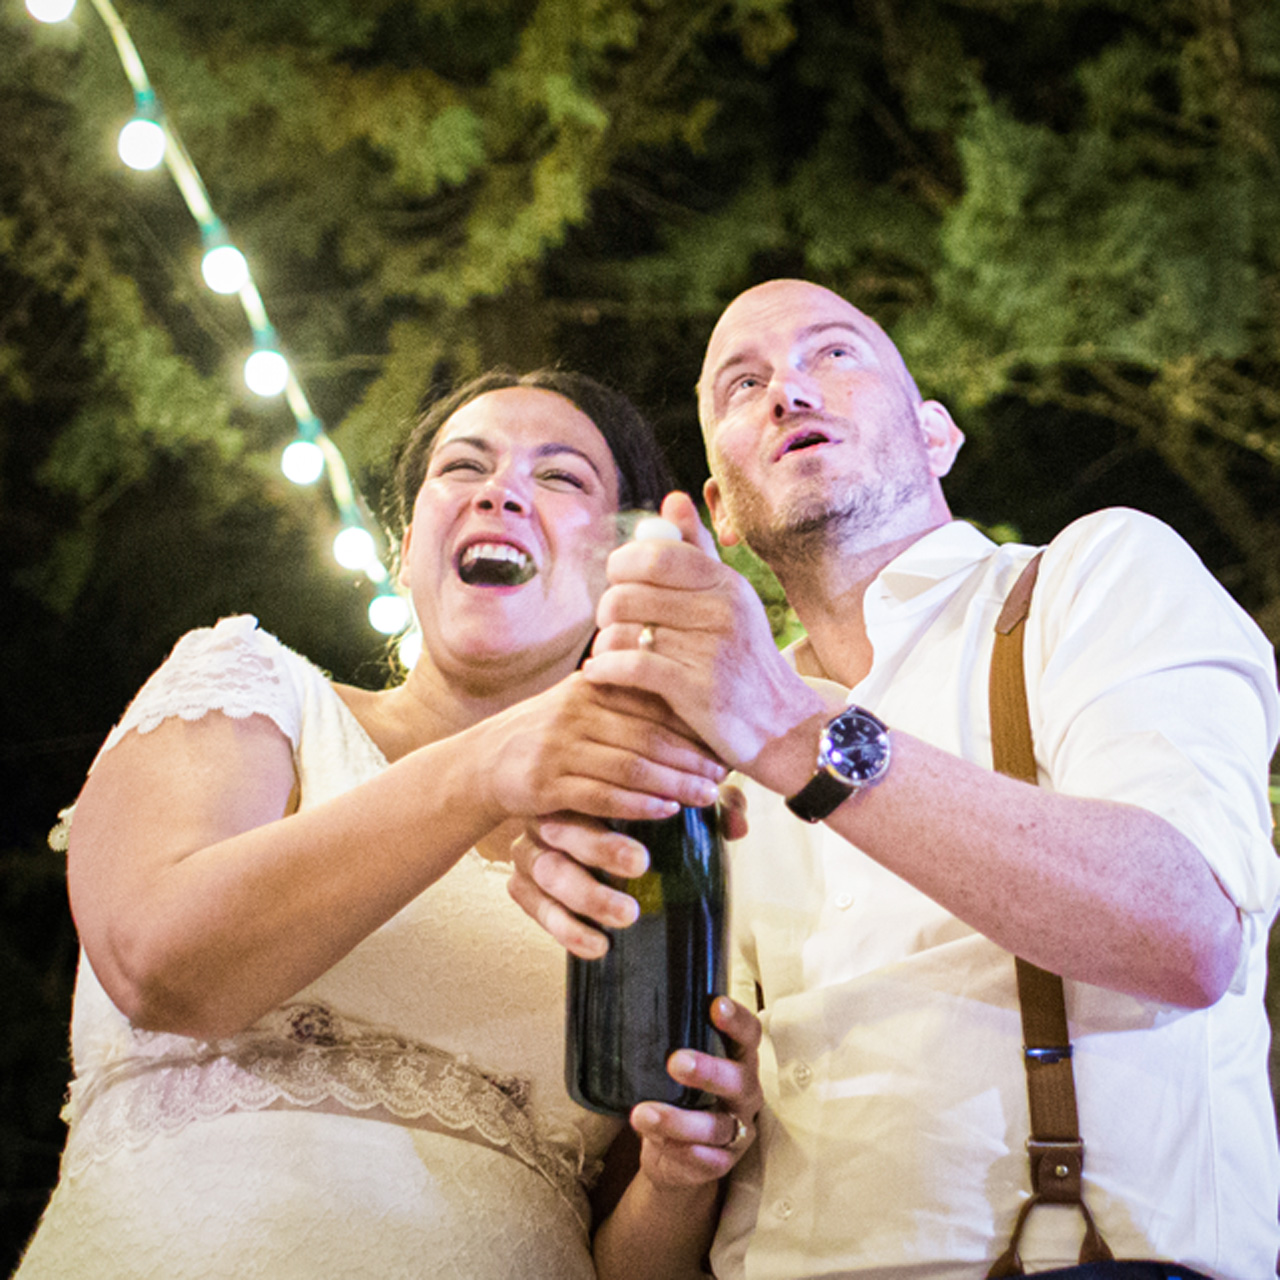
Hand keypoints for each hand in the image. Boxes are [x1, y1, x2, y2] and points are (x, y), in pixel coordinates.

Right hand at [475, 671, 725, 827]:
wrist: (484, 760)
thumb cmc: (550, 734)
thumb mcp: (582, 704)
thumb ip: (626, 702)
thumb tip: (689, 700)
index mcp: (593, 686)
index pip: (653, 701)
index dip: (693, 723)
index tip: (725, 742)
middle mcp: (576, 711)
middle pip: (648, 735)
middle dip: (691, 758)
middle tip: (723, 775)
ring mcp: (558, 746)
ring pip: (629, 766)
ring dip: (673, 784)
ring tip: (706, 797)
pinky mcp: (544, 783)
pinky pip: (600, 796)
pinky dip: (637, 805)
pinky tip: (665, 812)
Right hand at [507, 787, 747, 958]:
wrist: (574, 838)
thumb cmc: (635, 816)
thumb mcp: (674, 802)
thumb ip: (711, 804)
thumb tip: (737, 824)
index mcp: (583, 782)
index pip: (601, 781)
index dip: (637, 797)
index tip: (674, 810)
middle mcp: (551, 811)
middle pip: (565, 824)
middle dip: (603, 846)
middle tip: (641, 864)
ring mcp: (530, 849)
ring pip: (547, 869)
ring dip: (587, 894)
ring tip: (627, 915)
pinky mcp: (521, 885)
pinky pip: (532, 907)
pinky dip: (564, 928)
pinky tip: (598, 946)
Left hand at [584, 492, 828, 790]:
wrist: (784, 727)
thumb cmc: (746, 660)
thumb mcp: (730, 600)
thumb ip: (697, 552)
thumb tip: (673, 499)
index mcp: (725, 584)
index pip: (654, 554)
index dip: (622, 565)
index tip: (618, 582)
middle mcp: (721, 611)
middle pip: (628, 592)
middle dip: (607, 610)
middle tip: (611, 624)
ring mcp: (711, 651)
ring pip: (624, 631)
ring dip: (604, 645)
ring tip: (608, 654)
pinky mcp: (698, 692)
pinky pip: (631, 667)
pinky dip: (605, 670)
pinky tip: (600, 674)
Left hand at [629, 996, 763, 1188]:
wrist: (680, 1156)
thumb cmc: (683, 1096)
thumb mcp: (682, 1068)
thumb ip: (673, 1043)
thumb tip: (633, 1010)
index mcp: (740, 1061)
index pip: (749, 1035)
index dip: (737, 1020)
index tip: (716, 1005)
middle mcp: (746, 1094)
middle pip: (738, 1080)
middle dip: (708, 1071)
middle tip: (676, 1062)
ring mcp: (738, 1132)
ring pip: (717, 1126)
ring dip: (679, 1121)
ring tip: (644, 1114)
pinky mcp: (724, 1163)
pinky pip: (710, 1161)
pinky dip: (688, 1154)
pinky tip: (666, 1147)